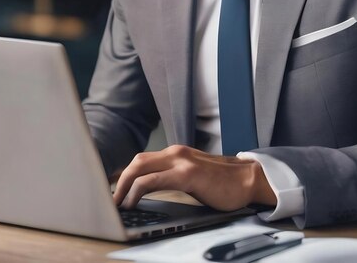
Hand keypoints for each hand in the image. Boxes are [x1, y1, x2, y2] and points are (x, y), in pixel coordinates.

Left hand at [112, 145, 276, 210]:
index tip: (112, 190)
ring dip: (123, 186)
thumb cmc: (221, 183)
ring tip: (116, 203)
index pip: (143, 160)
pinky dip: (137, 190)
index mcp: (177, 153)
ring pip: (140, 167)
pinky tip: (132, 202)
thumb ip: (173, 177)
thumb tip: (148, 190)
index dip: (124, 174)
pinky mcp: (187, 174)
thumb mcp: (192, 176)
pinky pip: (153, 180)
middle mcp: (176, 152)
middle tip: (109, 199)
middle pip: (137, 161)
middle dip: (118, 180)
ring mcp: (182, 161)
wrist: (247, 180)